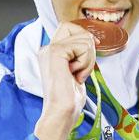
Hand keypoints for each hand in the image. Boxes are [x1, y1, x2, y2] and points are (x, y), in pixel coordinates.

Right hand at [34, 21, 98, 139]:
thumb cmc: (69, 100)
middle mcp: (47, 49)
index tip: (92, 50)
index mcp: (50, 53)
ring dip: (89, 59)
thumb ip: (78, 56)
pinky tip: (76, 76)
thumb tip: (91, 41)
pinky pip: (83, 47)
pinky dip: (86, 63)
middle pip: (73, 26)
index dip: (83, 35)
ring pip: (83, 39)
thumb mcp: (75, 72)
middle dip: (87, 44)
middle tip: (84, 66)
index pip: (68, 28)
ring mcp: (50, 49)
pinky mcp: (56, 53)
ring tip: (78, 75)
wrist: (61, 113)